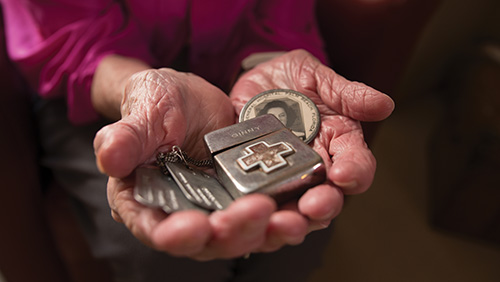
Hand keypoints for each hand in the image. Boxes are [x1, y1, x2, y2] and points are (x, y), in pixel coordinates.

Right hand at [93, 68, 292, 259]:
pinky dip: (286, 218)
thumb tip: (109, 157)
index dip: (174, 235)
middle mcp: (182, 214)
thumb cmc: (157, 103)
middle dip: (232, 232)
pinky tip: (304, 212)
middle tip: (254, 211)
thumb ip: (126, 136)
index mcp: (145, 199)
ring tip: (290, 219)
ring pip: (242, 236)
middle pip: (206, 241)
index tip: (194, 227)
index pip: (154, 228)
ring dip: (267, 233)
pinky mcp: (246, 198)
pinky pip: (267, 217)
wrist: (189, 97)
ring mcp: (217, 210)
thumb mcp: (143, 111)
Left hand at [230, 49, 394, 250]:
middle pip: (330, 195)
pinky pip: (264, 200)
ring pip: (298, 206)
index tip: (343, 174)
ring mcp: (288, 175)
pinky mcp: (260, 177)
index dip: (355, 172)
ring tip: (287, 219)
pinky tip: (255, 212)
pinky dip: (262, 211)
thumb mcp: (319, 78)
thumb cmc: (293, 80)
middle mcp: (318, 164)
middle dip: (324, 204)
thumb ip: (348, 94)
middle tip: (313, 206)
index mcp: (339, 141)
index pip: (357, 164)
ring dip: (295, 216)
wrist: (256, 82)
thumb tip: (384, 104)